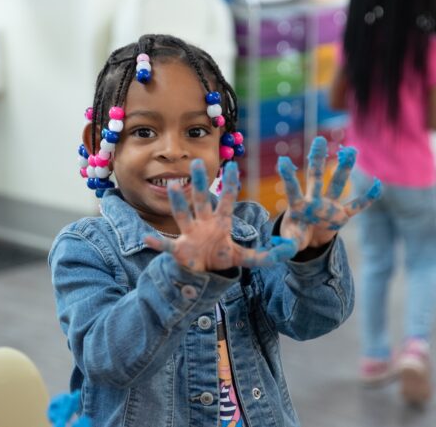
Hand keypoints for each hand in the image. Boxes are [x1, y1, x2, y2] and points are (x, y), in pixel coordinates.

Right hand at [144, 160, 274, 271]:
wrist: (202, 273)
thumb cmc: (220, 258)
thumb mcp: (243, 258)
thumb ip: (264, 256)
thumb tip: (287, 252)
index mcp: (220, 222)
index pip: (227, 199)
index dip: (230, 184)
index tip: (232, 166)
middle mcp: (203, 223)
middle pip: (202, 200)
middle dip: (199, 183)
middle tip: (196, 163)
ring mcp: (190, 234)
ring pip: (183, 215)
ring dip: (178, 202)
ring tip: (173, 186)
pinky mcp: (179, 250)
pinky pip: (167, 246)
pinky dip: (158, 243)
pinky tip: (148, 238)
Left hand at [277, 136, 381, 256]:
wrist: (310, 240)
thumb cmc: (295, 236)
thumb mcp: (288, 243)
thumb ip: (283, 247)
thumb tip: (274, 250)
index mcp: (298, 206)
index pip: (292, 189)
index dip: (287, 176)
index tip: (282, 160)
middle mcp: (314, 201)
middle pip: (315, 177)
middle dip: (317, 159)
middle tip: (318, 139)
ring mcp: (329, 206)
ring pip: (337, 184)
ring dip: (344, 168)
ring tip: (351, 151)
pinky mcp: (341, 215)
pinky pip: (357, 206)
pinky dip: (368, 198)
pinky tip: (378, 184)